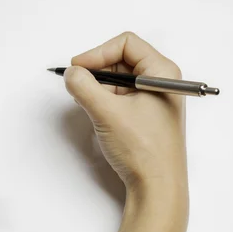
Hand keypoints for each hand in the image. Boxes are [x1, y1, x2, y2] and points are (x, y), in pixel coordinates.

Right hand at [63, 32, 186, 193]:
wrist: (157, 188)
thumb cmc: (142, 149)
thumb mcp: (107, 112)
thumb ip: (84, 87)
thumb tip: (70, 73)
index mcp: (162, 72)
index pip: (125, 43)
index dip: (98, 52)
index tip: (78, 68)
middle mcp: (160, 81)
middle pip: (120, 59)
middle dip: (96, 70)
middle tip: (78, 85)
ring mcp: (152, 98)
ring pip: (117, 78)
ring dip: (98, 86)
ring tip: (87, 102)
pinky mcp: (144, 114)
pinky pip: (119, 95)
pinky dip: (103, 99)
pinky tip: (96, 113)